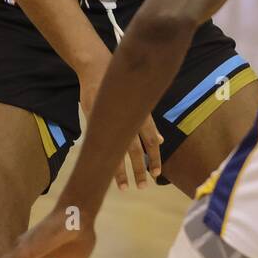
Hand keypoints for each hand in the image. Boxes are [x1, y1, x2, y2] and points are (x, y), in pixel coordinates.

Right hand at [76, 55, 162, 188]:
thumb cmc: (120, 90)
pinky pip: (102, 143)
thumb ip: (148, 125)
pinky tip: (104, 170)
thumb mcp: (137, 105)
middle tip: (143, 186)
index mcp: (142, 116)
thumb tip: (161, 141)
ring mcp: (112, 121)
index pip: (152, 141)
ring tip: (124, 187)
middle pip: (137, 150)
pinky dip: (104, 158)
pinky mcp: (96, 121)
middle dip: (140, 170)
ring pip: (119, 151)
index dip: (156, 158)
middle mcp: (129, 120)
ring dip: (121, 171)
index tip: (158, 174)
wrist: (98, 69)